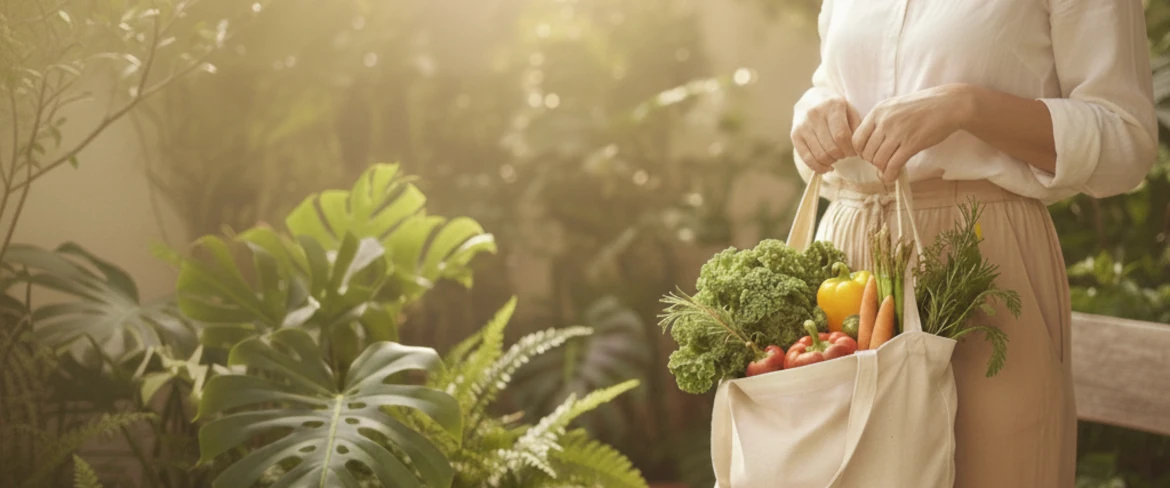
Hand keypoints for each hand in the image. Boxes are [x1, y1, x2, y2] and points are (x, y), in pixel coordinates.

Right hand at [792, 97, 861, 173]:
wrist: (811, 100)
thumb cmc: (837, 110)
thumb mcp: (850, 111)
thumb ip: (857, 127)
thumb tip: (857, 149)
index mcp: (833, 105)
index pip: (842, 135)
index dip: (850, 149)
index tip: (854, 152)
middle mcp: (814, 113)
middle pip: (831, 147)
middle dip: (842, 156)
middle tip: (845, 154)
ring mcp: (803, 125)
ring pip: (820, 155)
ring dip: (831, 161)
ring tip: (836, 157)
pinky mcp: (794, 135)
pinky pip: (807, 159)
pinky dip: (819, 167)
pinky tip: (827, 167)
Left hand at [851, 84, 973, 181]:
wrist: (948, 104)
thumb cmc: (921, 106)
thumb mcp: (894, 106)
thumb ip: (879, 121)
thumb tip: (867, 142)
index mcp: (878, 111)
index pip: (856, 139)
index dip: (861, 151)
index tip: (869, 154)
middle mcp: (885, 121)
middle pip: (867, 152)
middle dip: (872, 161)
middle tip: (881, 162)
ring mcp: (898, 133)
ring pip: (878, 160)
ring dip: (882, 168)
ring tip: (888, 168)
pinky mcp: (912, 144)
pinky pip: (893, 165)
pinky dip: (890, 175)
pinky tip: (892, 177)